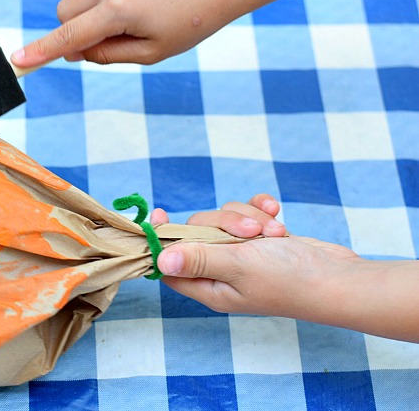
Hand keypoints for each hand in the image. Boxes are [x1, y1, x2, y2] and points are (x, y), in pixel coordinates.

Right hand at [12, 0, 271, 66]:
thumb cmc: (192, 19)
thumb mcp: (153, 52)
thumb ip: (108, 54)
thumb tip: (76, 51)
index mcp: (119, 10)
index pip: (69, 35)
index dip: (42, 51)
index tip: (18, 61)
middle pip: (64, 11)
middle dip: (71, 31)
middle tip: (102, 46)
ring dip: (92, 17)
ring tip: (135, 21)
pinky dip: (108, 2)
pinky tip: (141, 4)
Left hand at [154, 195, 418, 342]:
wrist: (339, 278)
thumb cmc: (290, 280)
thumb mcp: (238, 267)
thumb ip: (199, 258)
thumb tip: (159, 259)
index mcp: (209, 286)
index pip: (170, 265)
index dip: (161, 241)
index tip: (159, 213)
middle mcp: (222, 271)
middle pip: (198, 233)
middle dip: (224, 223)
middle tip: (251, 233)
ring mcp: (242, 254)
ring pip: (225, 219)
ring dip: (249, 218)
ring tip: (275, 233)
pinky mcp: (261, 240)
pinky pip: (249, 214)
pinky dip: (261, 211)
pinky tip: (278, 215)